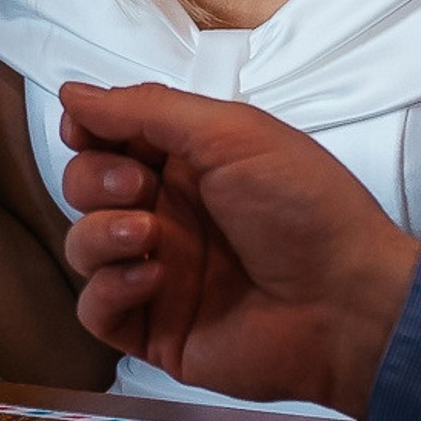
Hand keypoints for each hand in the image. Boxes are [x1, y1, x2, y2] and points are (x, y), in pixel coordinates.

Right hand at [53, 82, 419, 417]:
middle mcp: (166, 213)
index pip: (109, 137)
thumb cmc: (303, 208)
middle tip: (138, 188)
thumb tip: (72, 91)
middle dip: (94, 179)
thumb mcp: (231, 134)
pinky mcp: (154, 329)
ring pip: (82, 245)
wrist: (348, 305)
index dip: (87, 130)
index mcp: (187, 164)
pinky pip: (94, 309)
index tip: (84, 130)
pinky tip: (152, 280)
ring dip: (101, 232)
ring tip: (149, 237)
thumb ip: (147, 110)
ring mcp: (158, 273)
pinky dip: (109, 290)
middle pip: (83, 186)